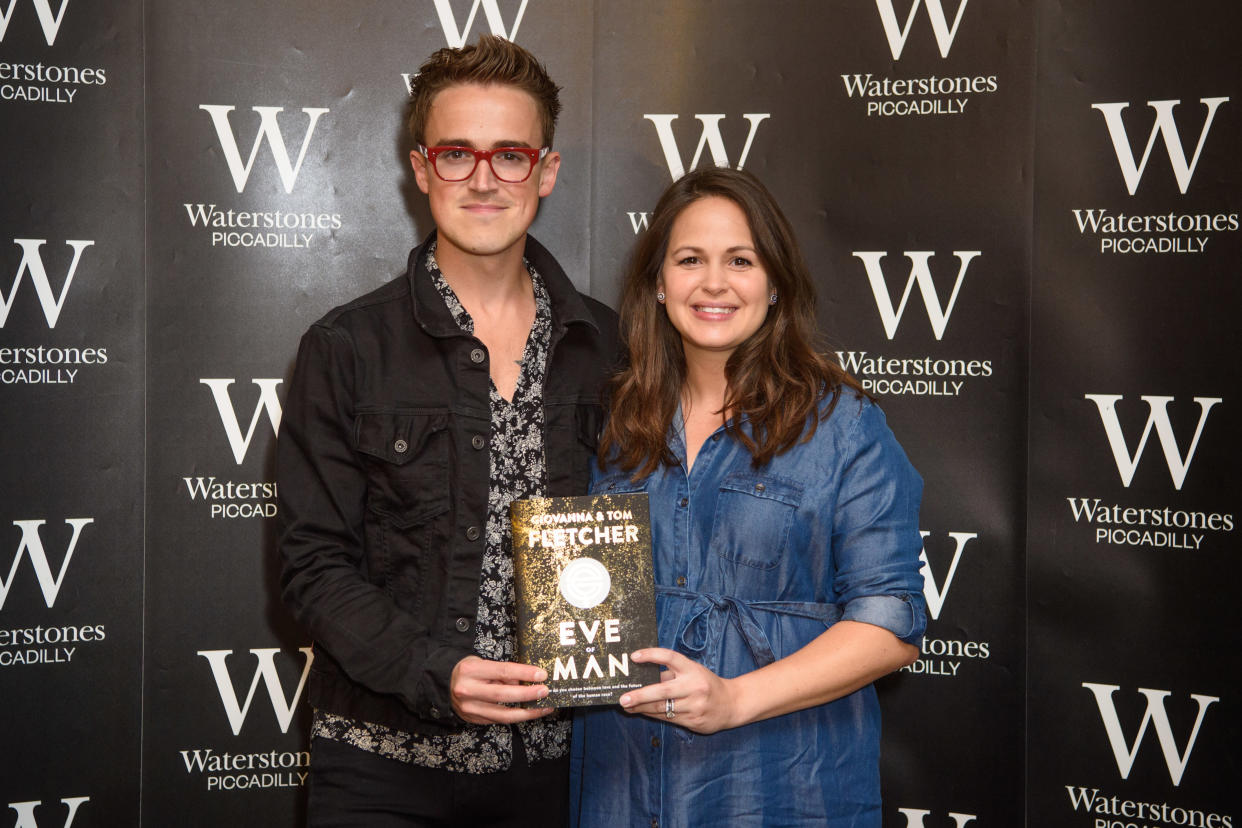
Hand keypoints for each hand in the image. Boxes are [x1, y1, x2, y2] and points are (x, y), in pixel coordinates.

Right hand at [450, 655, 556, 724]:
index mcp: (471, 671)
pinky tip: (529, 712)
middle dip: (527, 694)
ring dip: (527, 712)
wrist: (444, 685)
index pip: (502, 671)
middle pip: (503, 695)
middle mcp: (468, 690)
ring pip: (503, 714)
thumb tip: (527, 679)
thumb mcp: (483, 664)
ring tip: (543, 707)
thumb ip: (503, 672)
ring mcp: (470, 708)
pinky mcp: (474, 720)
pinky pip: (499, 720)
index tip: (541, 674)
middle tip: (545, 691)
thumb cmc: (468, 671)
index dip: (524, 673)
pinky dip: (517, 717)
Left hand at [617, 648, 737, 733]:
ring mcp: (695, 705)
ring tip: (627, 706)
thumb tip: (642, 677)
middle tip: (623, 698)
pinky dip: (652, 715)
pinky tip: (641, 712)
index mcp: (693, 669)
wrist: (731, 704)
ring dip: (642, 708)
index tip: (634, 656)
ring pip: (663, 708)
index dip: (652, 655)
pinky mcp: (694, 721)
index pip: (670, 657)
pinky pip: (668, 718)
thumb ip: (670, 673)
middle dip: (641, 695)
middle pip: (663, 690)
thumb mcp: (692, 672)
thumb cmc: (705, 684)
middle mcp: (694, 686)